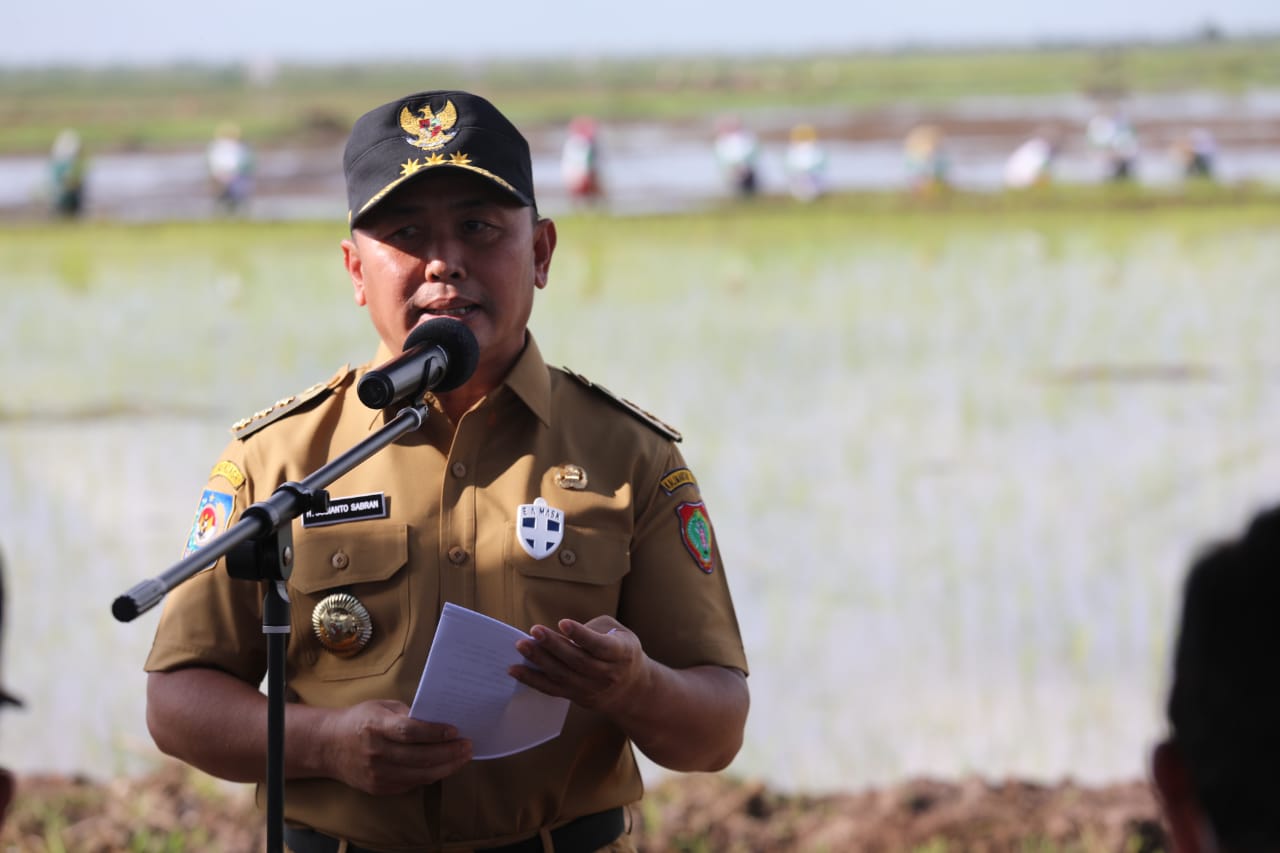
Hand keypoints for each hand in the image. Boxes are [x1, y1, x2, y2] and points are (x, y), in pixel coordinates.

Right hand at [318, 699, 471, 794]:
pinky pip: (411, 784)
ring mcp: (377, 774)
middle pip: (419, 757)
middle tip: (467, 746)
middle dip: (449, 752)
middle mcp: (376, 752)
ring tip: (462, 757)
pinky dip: (430, 776)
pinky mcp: (378, 788)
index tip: (455, 731)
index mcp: (375, 726)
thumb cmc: (360, 720)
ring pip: (419, 775)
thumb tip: (439, 720)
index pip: (410, 731)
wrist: (329, 746)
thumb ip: (407, 714)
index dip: (435, 732)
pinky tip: (444, 767)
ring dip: (446, 767)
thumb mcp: (381, 707)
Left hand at [510, 616, 649, 715]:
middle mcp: (607, 674)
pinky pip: (552, 690)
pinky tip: (515, 670)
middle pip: (577, 661)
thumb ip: (592, 629)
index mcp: (621, 653)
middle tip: (534, 631)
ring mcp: (591, 689)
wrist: (632, 689)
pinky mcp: (576, 697)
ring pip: (562, 676)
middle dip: (553, 645)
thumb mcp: (618, 632)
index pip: (600, 645)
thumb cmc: (621, 650)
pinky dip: (532, 680)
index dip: (581, 635)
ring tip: (522, 645)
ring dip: (540, 661)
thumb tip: (560, 633)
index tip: (563, 623)